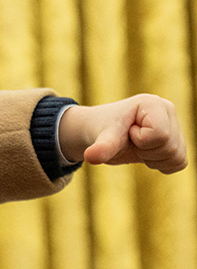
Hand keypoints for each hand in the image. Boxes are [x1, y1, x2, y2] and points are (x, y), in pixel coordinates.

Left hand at [59, 94, 187, 173]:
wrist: (102, 133)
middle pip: (170, 147)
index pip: (160, 134)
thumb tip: (89, 157)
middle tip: (131, 141)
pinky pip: (179, 163)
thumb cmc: (103, 130)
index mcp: (154, 103)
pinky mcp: (178, 140)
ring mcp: (176, 125)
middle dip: (145, 151)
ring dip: (152, 159)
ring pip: (177, 157)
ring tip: (138, 146)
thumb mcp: (103, 138)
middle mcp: (169, 110)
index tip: (128, 132)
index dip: (140, 140)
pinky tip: (147, 153)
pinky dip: (161, 164)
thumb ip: (102, 147)